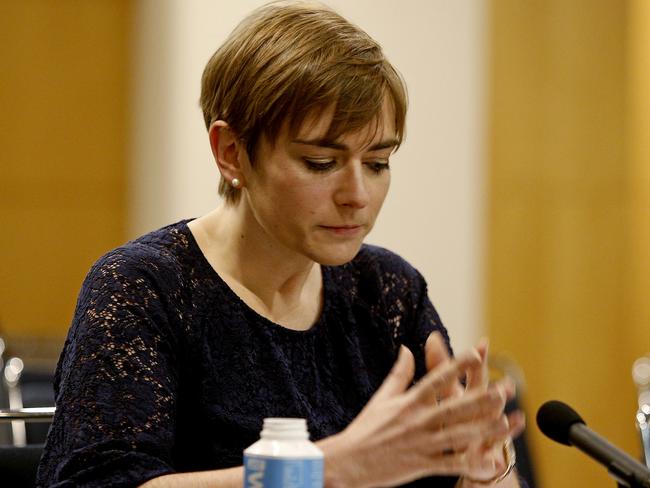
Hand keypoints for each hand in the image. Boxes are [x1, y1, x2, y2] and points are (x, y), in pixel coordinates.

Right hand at [321, 340, 523, 487]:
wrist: (348, 460)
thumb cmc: (366, 427)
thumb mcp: (382, 397)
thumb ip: (399, 373)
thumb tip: (406, 348)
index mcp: (409, 401)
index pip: (436, 379)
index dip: (457, 366)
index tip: (476, 354)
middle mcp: (417, 420)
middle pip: (454, 406)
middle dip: (481, 399)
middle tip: (504, 390)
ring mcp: (420, 443)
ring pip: (458, 434)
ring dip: (484, 429)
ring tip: (507, 423)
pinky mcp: (420, 464)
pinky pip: (450, 464)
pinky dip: (471, 464)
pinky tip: (490, 462)